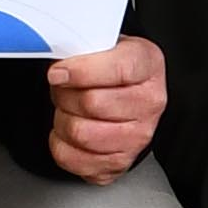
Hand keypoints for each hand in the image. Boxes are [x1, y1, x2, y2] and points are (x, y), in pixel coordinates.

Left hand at [43, 34, 167, 183]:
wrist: (129, 95)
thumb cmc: (113, 70)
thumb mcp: (105, 44)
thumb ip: (84, 48)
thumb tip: (58, 65)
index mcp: (148, 66)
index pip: (117, 69)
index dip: (80, 71)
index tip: (58, 72)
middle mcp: (149, 104)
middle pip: (91, 103)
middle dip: (65, 94)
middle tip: (64, 88)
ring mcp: (137, 138)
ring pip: (79, 132)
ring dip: (62, 119)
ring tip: (68, 109)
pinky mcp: (117, 163)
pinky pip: (72, 158)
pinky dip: (60, 144)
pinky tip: (69, 131)